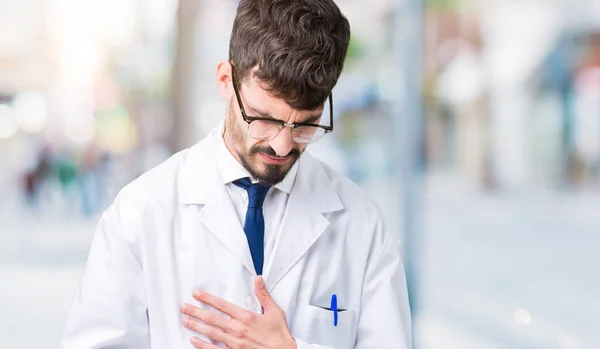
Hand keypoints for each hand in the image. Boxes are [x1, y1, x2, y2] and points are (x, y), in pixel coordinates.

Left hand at [181, 276, 296, 348]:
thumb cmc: (279, 335)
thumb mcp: (275, 312)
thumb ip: (264, 295)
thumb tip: (258, 280)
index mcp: (246, 317)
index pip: (222, 305)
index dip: (208, 299)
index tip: (197, 294)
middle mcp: (238, 330)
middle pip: (212, 318)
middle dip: (196, 311)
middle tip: (184, 307)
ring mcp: (234, 343)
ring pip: (210, 332)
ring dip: (196, 326)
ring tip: (185, 320)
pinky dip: (202, 345)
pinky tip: (194, 341)